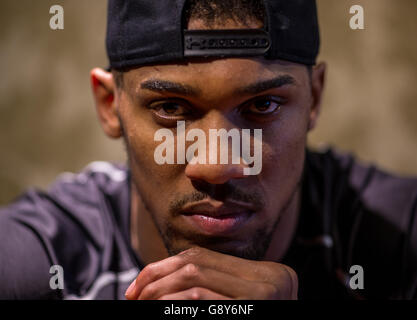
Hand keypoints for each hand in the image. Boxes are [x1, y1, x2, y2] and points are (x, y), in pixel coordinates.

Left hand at [125, 247, 297, 299]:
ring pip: (193, 277)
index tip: (138, 283)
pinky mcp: (254, 305)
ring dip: (160, 291)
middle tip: (133, 295)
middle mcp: (273, 277)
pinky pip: (199, 297)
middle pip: (196, 264)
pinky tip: (159, 310)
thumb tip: (156, 280)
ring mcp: (266, 293)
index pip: (203, 256)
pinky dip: (173, 303)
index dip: (166, 265)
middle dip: (156, 277)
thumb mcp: (232, 305)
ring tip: (142, 304)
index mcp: (266, 273)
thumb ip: (209, 289)